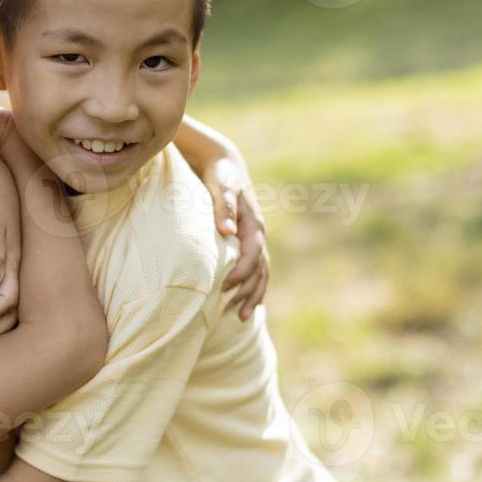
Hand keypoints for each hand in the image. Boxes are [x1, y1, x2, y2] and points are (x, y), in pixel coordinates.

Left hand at [202, 155, 269, 319]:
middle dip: (250, 293)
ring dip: (253, 294)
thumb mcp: (222, 187)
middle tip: (237, 315)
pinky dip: (251, 285)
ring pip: (260, 272)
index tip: (225, 288)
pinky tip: (244, 301)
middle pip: (260, 270)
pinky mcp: (246, 241)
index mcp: (254, 225)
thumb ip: (224, 208)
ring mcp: (254, 239)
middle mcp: (258, 234)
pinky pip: (254, 268)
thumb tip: (227, 231)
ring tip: (242, 317)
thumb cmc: (221, 176)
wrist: (225, 165)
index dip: (241, 274)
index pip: (252, 256)